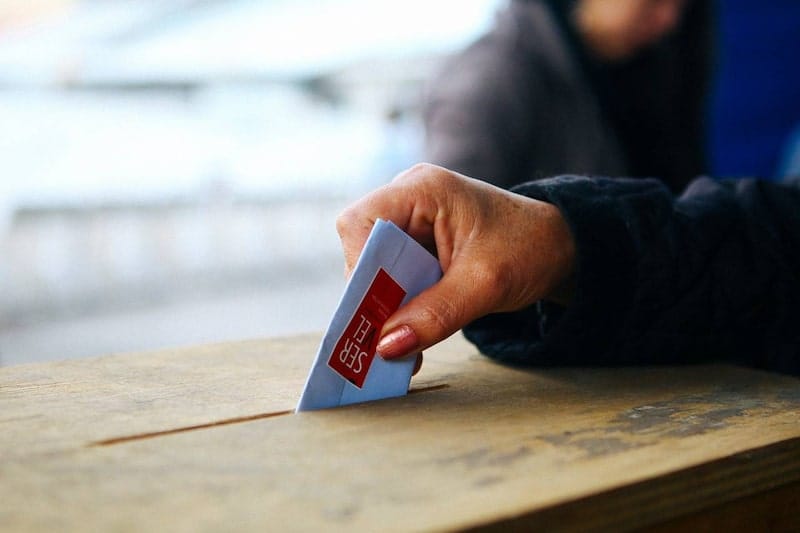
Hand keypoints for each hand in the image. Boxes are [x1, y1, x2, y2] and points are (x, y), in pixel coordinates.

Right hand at [336, 164, 575, 360]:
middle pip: (363, 247)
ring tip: (399, 347)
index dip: (358, 267)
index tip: (372, 310)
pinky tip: (411, 337)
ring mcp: (412, 221)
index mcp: (423, 189)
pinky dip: (399, 308)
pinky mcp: (417, 243)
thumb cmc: (530, 249)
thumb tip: (386, 348)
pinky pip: (393, 277)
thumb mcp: (485, 285)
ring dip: (385, 308)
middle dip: (371, 296)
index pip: (361, 222)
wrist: (559, 247)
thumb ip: (435, 315)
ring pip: (375, 268)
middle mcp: (409, 199)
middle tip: (380, 340)